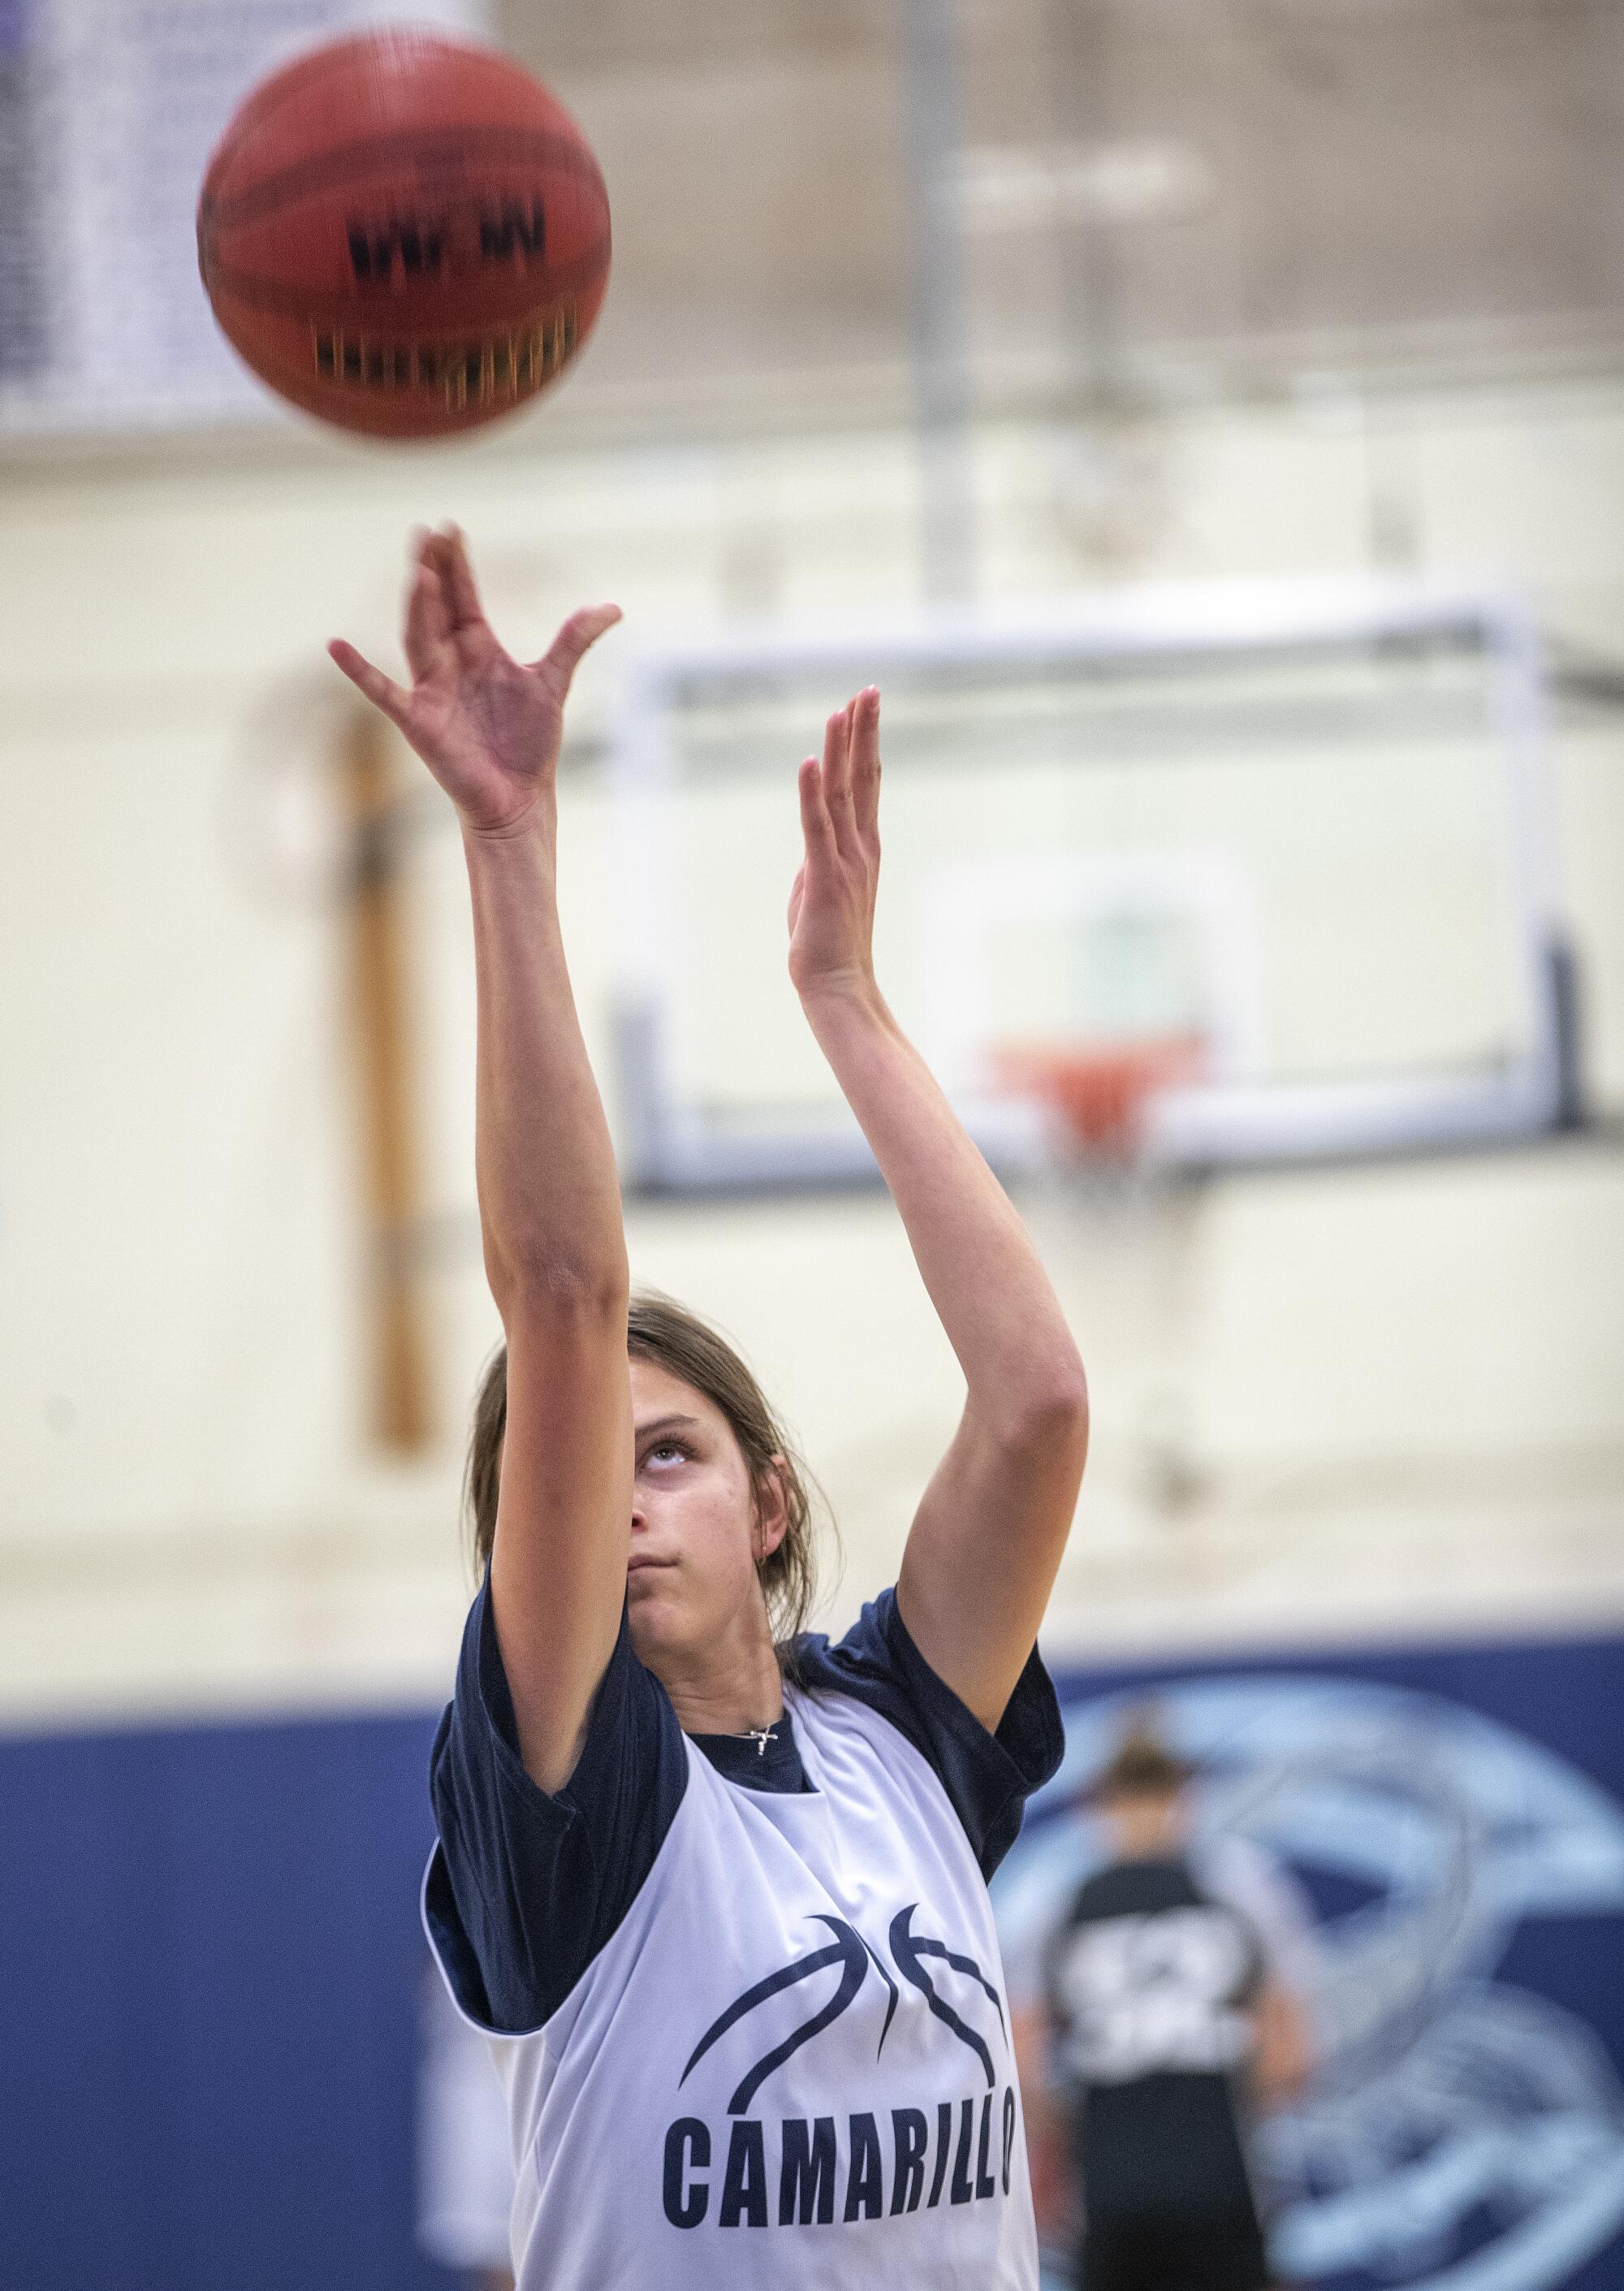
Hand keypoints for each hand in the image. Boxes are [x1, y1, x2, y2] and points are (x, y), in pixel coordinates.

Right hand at [328, 525, 619, 837]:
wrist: (519, 797)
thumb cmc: (530, 742)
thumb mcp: (553, 683)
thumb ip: (574, 641)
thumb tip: (613, 607)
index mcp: (479, 648)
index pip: (463, 596)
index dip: (457, 564)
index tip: (449, 528)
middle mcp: (450, 662)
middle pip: (436, 608)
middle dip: (432, 571)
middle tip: (425, 534)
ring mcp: (431, 689)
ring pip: (418, 638)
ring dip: (418, 607)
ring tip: (419, 573)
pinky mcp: (419, 720)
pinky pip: (382, 691)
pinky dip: (359, 671)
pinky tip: (336, 646)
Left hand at [788, 686, 881, 1003]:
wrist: (837, 986)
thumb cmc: (827, 944)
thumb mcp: (821, 890)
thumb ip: (818, 861)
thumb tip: (810, 849)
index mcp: (862, 848)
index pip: (867, 784)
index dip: (866, 743)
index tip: (865, 706)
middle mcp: (860, 847)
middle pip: (864, 777)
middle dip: (865, 731)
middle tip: (869, 690)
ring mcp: (845, 860)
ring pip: (842, 793)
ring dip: (841, 749)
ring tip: (844, 709)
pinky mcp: (824, 876)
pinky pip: (816, 826)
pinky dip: (811, 792)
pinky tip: (809, 761)